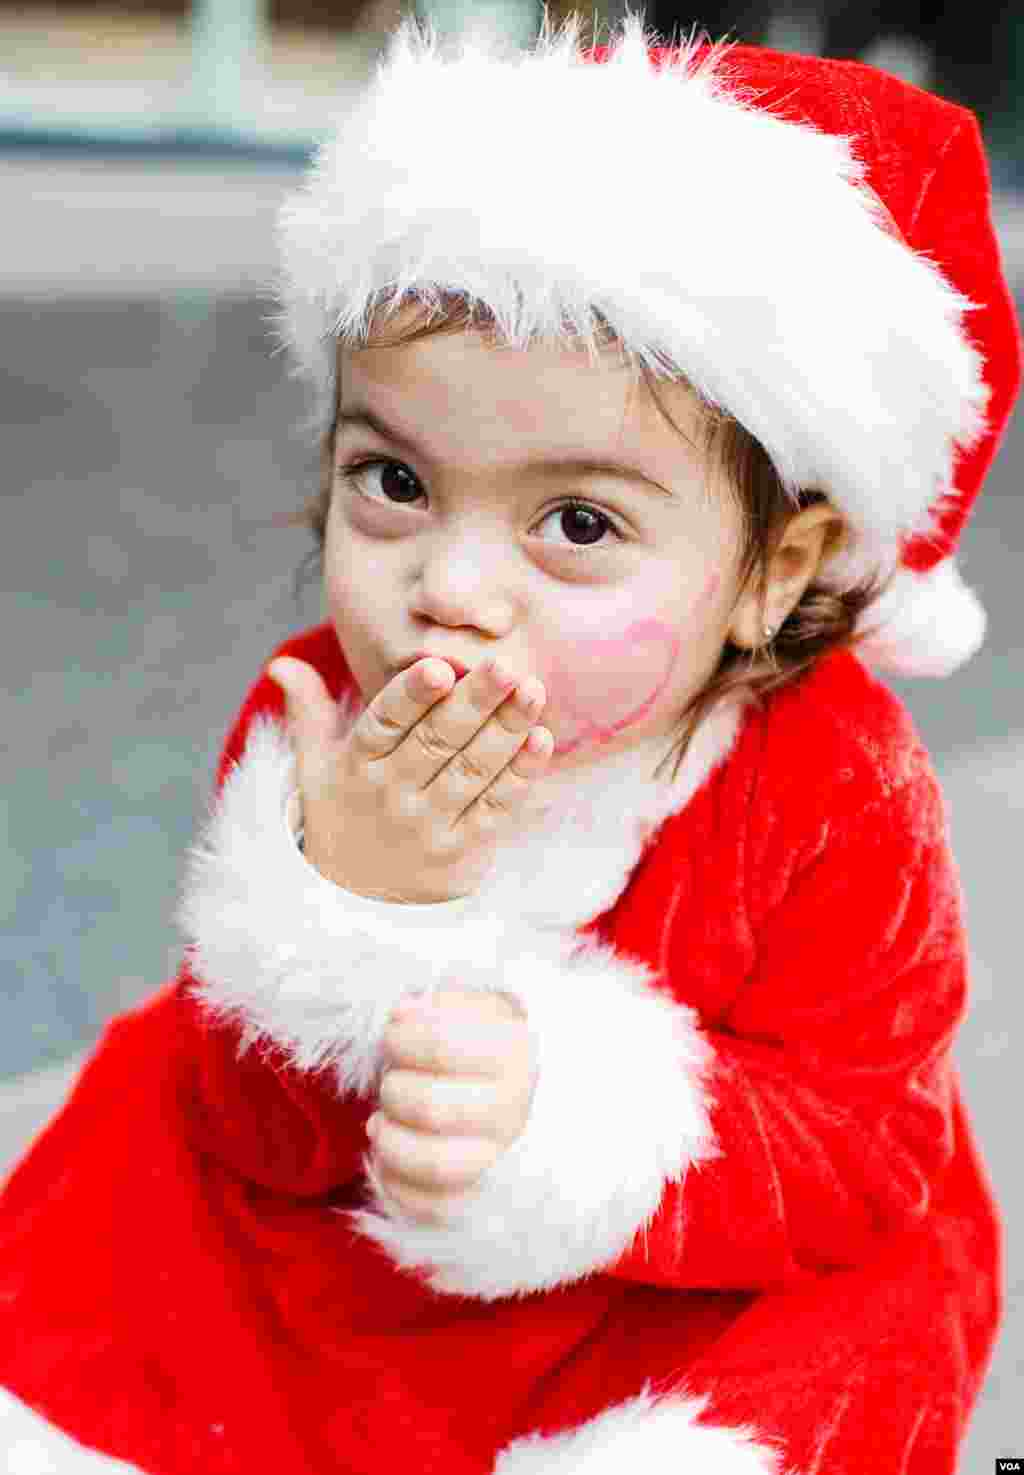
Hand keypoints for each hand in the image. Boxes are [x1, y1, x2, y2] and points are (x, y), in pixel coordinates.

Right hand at [265, 652, 551, 902]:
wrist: (354, 903)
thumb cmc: (340, 815)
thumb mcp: (313, 767)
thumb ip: (307, 710)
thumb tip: (281, 663)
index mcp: (357, 764)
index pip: (384, 723)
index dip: (411, 695)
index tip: (438, 666)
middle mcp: (392, 793)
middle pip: (437, 742)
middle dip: (474, 702)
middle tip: (505, 665)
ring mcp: (430, 824)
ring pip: (472, 770)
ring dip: (506, 730)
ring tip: (532, 691)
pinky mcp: (462, 850)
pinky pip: (496, 807)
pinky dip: (521, 774)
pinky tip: (540, 740)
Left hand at [367, 986, 536, 1224]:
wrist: (530, 1098)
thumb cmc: (491, 1047)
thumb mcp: (480, 1010)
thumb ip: (442, 1004)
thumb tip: (403, 1013)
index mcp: (517, 1053)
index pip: (444, 1046)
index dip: (403, 1039)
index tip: (392, 1033)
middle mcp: (516, 1110)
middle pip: (431, 1107)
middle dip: (394, 1090)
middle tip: (391, 1080)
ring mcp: (502, 1160)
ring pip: (434, 1164)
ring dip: (390, 1140)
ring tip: (380, 1122)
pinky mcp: (482, 1202)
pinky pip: (433, 1207)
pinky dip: (396, 1182)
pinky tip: (388, 1155)